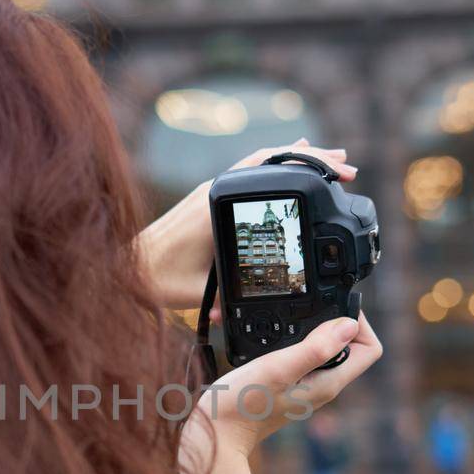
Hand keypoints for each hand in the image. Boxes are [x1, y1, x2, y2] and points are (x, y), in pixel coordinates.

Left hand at [138, 137, 357, 311]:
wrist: (126, 268)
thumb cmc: (157, 279)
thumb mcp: (196, 290)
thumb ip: (222, 299)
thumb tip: (239, 313)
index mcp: (219, 203)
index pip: (271, 169)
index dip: (309, 167)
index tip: (338, 172)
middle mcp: (215, 189)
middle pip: (272, 161)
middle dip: (312, 161)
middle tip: (347, 167)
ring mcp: (211, 191)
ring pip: (260, 164)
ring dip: (293, 162)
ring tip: (327, 162)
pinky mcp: (206, 198)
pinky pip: (245, 175)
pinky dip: (270, 170)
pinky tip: (288, 170)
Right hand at [180, 315, 382, 473]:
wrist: (216, 433)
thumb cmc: (242, 405)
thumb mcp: (279, 368)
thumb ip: (315, 348)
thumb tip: (350, 325)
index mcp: (329, 381)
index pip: (370, 348)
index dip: (359, 322)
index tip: (332, 307)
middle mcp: (322, 385)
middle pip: (348, 345)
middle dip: (334, 319)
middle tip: (307, 306)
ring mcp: (304, 386)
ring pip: (323, 348)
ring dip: (310, 327)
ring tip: (288, 315)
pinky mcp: (287, 384)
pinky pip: (300, 354)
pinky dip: (290, 338)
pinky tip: (270, 333)